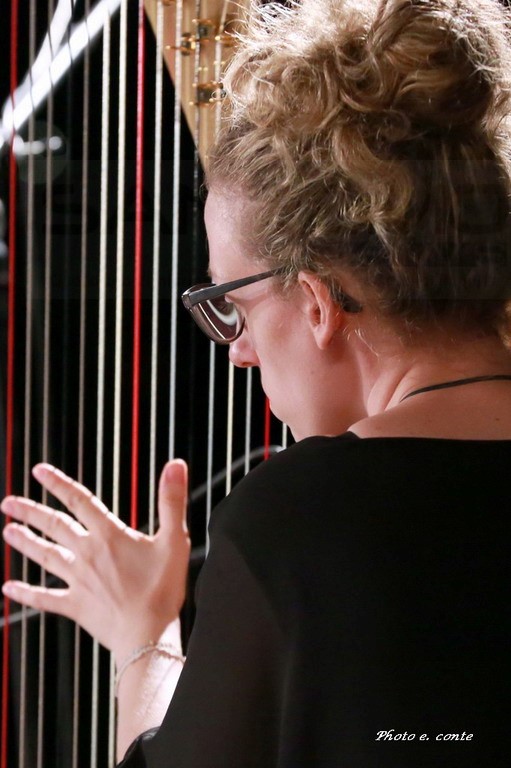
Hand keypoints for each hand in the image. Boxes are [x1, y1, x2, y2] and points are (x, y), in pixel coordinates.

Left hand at [1, 460, 190, 659]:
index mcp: (109, 535)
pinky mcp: (75, 605)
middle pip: (54, 526)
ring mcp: (78, 580)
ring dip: (24, 542)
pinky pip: (44, 598)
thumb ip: (172, 500)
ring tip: (7, 531)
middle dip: (30, 512)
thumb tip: (175, 466)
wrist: (146, 634)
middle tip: (8, 502)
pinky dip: (25, 593)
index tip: (39, 471)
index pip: (79, 501)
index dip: (58, 483)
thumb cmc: (162, 589)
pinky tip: (8, 588)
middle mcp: (87, 554)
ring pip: (45, 556)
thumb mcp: (174, 539)